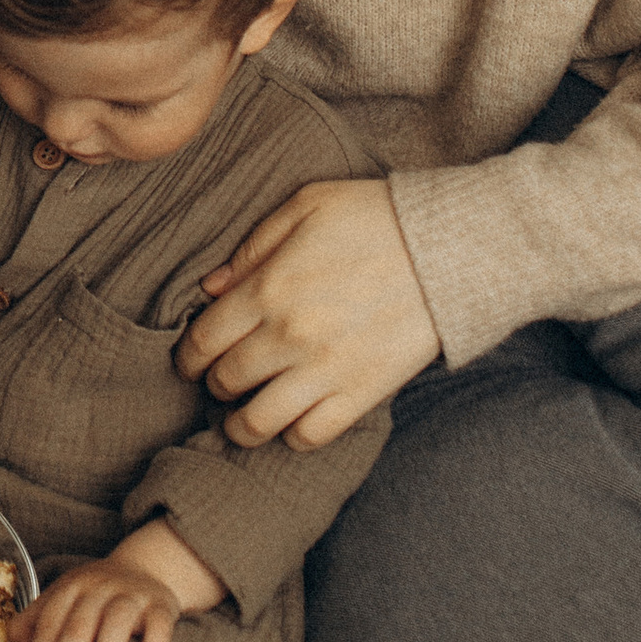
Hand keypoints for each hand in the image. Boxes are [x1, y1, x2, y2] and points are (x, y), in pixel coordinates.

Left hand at [16, 525, 221, 641]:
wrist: (147, 569)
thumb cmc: (94, 600)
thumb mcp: (61, 602)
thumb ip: (34, 627)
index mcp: (69, 588)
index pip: (48, 624)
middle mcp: (99, 588)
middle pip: (78, 626)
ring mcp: (132, 595)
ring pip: (117, 622)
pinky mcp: (162, 606)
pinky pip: (159, 627)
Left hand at [175, 176, 440, 446]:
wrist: (452, 248)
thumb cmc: (376, 217)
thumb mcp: (307, 205)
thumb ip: (252, 247)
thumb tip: (210, 288)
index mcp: (269, 287)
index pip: (203, 340)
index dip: (188, 356)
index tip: (193, 359)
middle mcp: (290, 335)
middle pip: (226, 382)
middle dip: (215, 385)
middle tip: (222, 381)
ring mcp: (326, 370)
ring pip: (259, 422)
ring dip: (242, 424)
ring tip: (245, 415)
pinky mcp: (362, 393)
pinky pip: (310, 435)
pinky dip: (292, 435)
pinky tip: (292, 419)